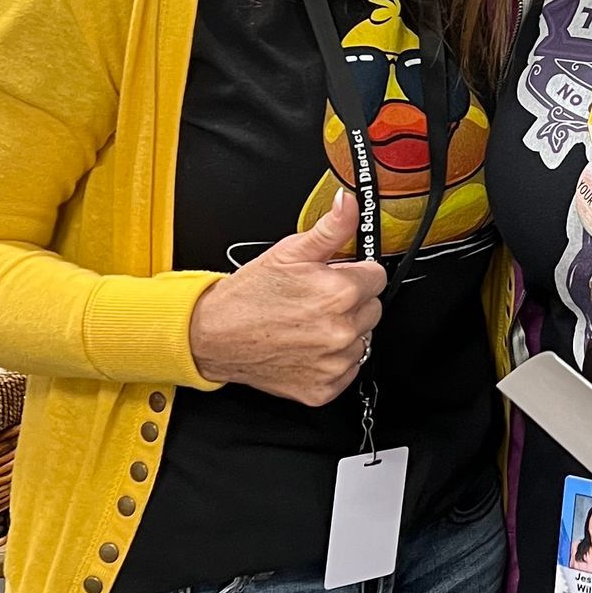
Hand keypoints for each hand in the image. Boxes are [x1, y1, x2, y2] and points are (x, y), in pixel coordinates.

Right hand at [187, 190, 386, 405]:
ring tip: (308, 323)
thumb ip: (330, 228)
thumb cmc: (249, 296)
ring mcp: (334, 363)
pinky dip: (332, 360)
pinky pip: (347, 369)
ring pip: (362, 340)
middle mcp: (341, 331)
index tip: (335, 276)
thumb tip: (350, 204)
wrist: (214, 336)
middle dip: (351, 301)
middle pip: (373, 308)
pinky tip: (307, 346)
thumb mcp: (289, 251)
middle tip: (317, 300)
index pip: (377, 276)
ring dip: (343, 331)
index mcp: (339, 293)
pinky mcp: (324, 389)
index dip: (355, 272)